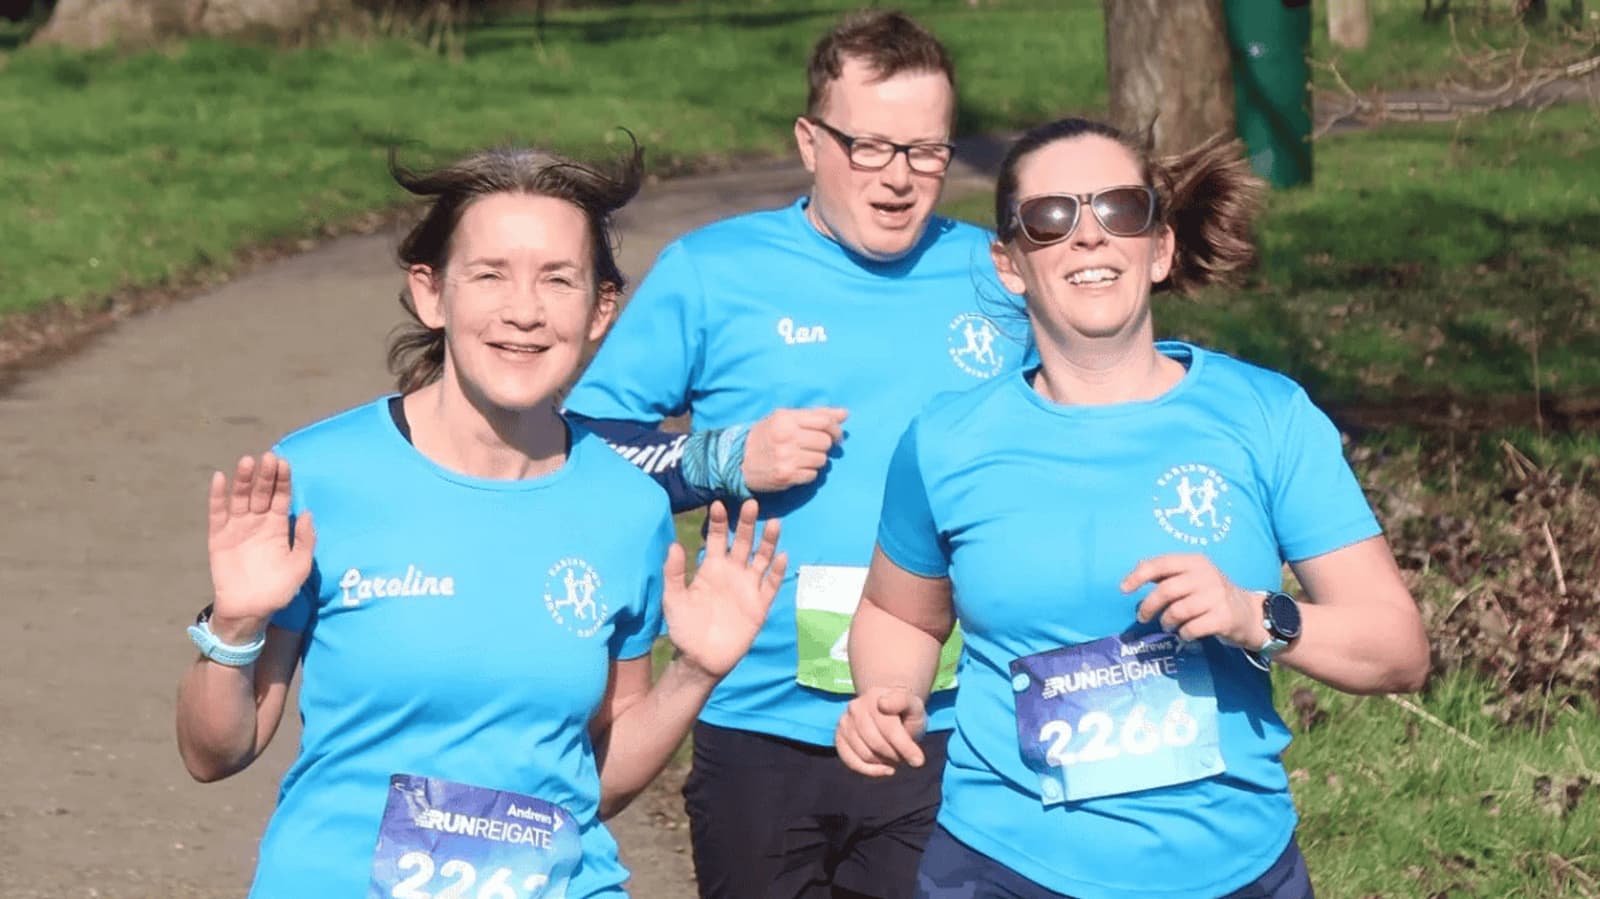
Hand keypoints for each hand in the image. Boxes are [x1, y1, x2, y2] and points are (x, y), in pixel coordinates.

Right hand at [206, 453, 315, 641]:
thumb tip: (307, 513)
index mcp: (277, 527)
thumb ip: (305, 540)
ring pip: (240, 498)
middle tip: (269, 457)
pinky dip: (218, 496)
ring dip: (243, 480)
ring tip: (247, 462)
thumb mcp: (299, 566)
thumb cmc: (278, 590)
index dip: (283, 480)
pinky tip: (220, 479)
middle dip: (265, 475)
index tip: (285, 463)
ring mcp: (237, 528)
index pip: (281, 497)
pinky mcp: (219, 537)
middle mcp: (257, 523)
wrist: (249, 610)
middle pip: (261, 493)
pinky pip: (217, 513)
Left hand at [663, 500, 785, 679]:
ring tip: (773, 522)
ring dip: (768, 541)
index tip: (719, 504)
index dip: (720, 521)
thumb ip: (674, 573)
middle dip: (747, 523)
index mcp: (711, 567)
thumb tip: (674, 544)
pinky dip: (777, 571)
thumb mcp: (673, 599)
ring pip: (762, 558)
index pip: (718, 538)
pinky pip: (771, 584)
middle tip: (751, 503)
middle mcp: (732, 572)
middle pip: (743, 542)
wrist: (700, 659)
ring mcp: (748, 587)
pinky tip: (781, 556)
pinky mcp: (759, 605)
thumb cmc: (684, 628)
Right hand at [741, 407, 847, 491]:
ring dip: (816, 460)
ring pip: (821, 460)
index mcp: (786, 418)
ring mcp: (786, 458)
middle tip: (814, 448)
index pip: (825, 421)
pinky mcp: (786, 476)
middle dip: (824, 446)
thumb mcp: (785, 419)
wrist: (738, 460)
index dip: (835, 429)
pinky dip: (808, 473)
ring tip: (803, 458)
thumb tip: (845, 414)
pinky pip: (812, 475)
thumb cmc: (765, 436)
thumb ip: (816, 414)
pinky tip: (797, 469)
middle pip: (825, 442)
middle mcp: (787, 437)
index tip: (836, 435)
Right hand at [835, 686, 926, 776]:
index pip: (889, 728)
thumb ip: (904, 702)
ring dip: (883, 762)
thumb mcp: (914, 705)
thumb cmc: (904, 712)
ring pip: (864, 754)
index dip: (905, 747)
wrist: (887, 710)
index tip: (918, 761)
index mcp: (875, 696)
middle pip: (876, 744)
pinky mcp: (839, 737)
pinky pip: (850, 761)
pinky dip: (869, 770)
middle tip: (905, 755)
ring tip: (894, 756)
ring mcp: (844, 722)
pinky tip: (884, 769)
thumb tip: (884, 705)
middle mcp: (855, 707)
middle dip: (895, 755)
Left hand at [1124, 554, 1267, 648]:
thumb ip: (1165, 575)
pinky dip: (1183, 634)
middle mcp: (1207, 575)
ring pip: (1176, 611)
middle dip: (1148, 607)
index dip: (1138, 575)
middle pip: (1165, 591)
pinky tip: (1186, 633)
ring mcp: (1217, 596)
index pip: (1161, 564)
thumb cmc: (1210, 594)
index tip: (1123, 589)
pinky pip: (1191, 628)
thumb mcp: (1191, 577)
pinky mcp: (1224, 617)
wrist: (1248, 613)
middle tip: (1143, 617)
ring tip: (1169, 625)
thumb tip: (1132, 578)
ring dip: (1167, 622)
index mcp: (1195, 561)